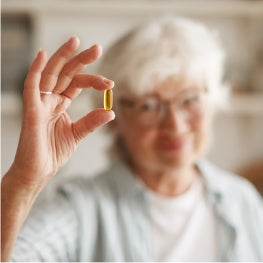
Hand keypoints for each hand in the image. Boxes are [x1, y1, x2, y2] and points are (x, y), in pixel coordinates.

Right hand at [9, 36, 114, 187]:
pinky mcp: (31, 110)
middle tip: (98, 48)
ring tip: (76, 41)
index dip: (93, 80)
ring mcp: (40, 103)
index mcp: (60, 104)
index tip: (110, 83)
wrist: (39, 171)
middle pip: (66, 73)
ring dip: (62, 57)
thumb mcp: (78, 134)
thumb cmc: (53, 152)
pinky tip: (43, 54)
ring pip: (50, 73)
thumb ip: (92, 121)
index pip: (77, 84)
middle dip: (81, 60)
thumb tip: (110, 111)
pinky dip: (35, 70)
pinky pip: (31, 86)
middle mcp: (50, 99)